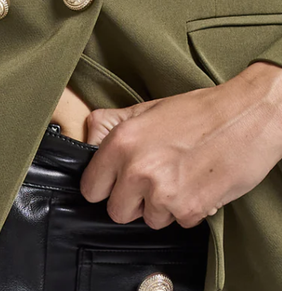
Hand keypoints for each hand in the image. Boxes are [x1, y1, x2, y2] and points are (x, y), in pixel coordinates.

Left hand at [79, 61, 281, 229]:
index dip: (104, 186)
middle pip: (116, 211)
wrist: (245, 117)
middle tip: (152, 180)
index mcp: (122, 141)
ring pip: (149, 220)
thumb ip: (110, 127)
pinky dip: (187, 209)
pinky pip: (178, 223)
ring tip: (179, 177)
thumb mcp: (145, 109)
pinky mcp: (189, 210)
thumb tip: (86, 140)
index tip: (114, 183)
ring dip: (161, 206)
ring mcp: (163, 193)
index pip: (91, 187)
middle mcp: (137, 169)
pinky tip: (195, 184)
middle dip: (132, 201)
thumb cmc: (198, 111)